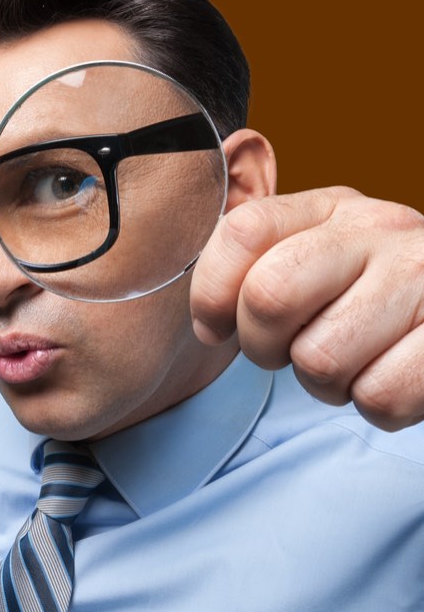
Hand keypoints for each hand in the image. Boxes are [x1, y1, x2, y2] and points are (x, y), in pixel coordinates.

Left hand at [190, 186, 423, 430]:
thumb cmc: (378, 299)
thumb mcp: (321, 258)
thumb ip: (259, 265)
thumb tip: (208, 322)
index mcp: (331, 207)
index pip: (243, 230)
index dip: (211, 294)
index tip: (216, 329)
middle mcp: (379, 229)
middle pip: (268, 295)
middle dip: (262, 346)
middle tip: (288, 352)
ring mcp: (422, 277)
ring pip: (320, 359)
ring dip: (324, 383)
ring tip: (352, 362)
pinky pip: (379, 395)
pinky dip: (376, 404)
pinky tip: (390, 375)